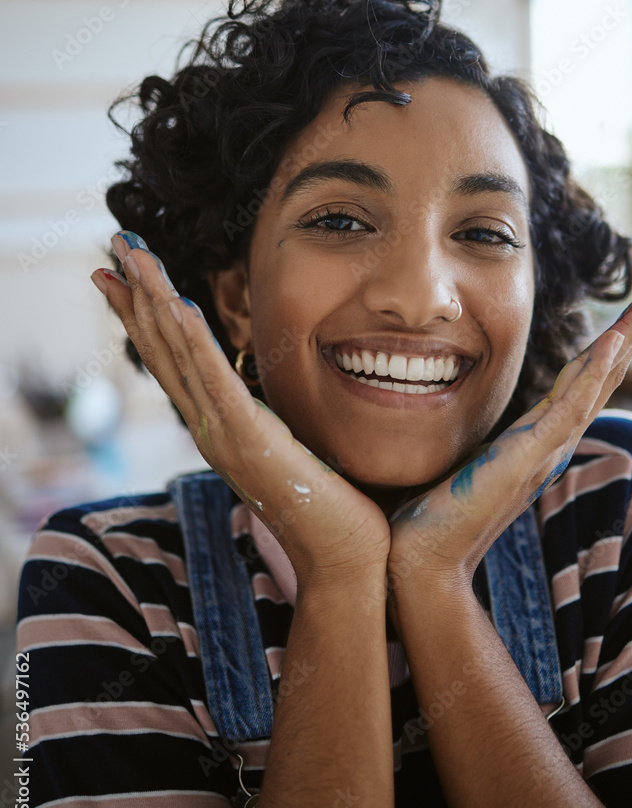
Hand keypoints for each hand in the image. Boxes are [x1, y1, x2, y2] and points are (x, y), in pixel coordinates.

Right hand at [91, 231, 391, 592]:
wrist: (343, 560)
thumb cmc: (330, 507)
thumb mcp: (294, 449)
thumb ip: (277, 421)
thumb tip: (278, 400)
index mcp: (221, 427)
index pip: (174, 361)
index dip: (146, 315)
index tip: (126, 275)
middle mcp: (211, 429)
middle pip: (162, 350)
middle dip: (135, 295)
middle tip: (112, 247)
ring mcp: (225, 435)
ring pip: (177, 355)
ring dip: (152, 300)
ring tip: (129, 254)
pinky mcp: (250, 441)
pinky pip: (214, 381)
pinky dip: (192, 341)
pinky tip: (176, 304)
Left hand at [384, 276, 631, 595]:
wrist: (425, 559)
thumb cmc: (436, 513)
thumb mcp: (467, 461)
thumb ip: (482, 441)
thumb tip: (456, 414)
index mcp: (538, 438)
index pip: (584, 380)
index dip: (611, 343)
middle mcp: (551, 442)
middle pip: (605, 374)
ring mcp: (545, 450)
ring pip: (599, 383)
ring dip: (630, 337)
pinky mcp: (528, 457)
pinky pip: (570, 407)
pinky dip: (594, 373)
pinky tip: (613, 340)